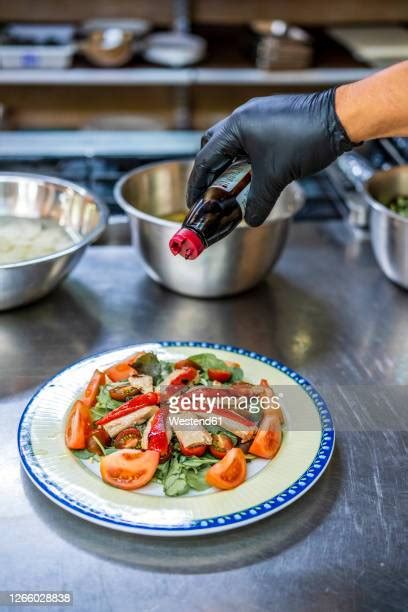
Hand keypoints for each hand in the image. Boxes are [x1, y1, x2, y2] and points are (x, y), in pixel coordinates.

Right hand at [187, 89, 353, 225]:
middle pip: (214, 146)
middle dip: (211, 171)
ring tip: (234, 187)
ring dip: (231, 165)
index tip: (194, 202)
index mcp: (235, 127)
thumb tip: (250, 221)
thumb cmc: (305, 141)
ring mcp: (258, 115)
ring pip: (233, 143)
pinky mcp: (273, 117)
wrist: (339, 119)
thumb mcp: (276, 178)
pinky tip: (257, 173)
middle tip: (213, 192)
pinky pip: (250, 139)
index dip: (197, 183)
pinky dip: (247, 158)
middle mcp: (243, 117)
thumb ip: (258, 202)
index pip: (205, 159)